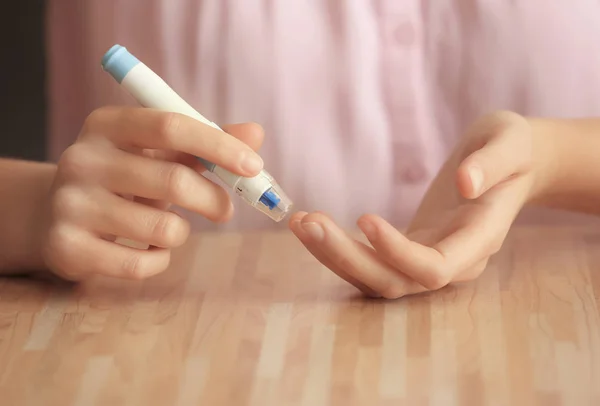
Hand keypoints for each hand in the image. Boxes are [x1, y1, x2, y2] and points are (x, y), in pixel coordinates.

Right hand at [41, 107, 264, 280]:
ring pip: (162, 228)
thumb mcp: (160, 153)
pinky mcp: (65, 247)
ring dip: (182, 232)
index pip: (171, 127)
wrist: (57, 214)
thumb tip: (256, 134)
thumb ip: (207, 142)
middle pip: (173, 180)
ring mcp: (69, 204)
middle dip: (213, 199)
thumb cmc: (127, 177)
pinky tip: (150, 251)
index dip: (219, 146)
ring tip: (170, 227)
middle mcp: (82, 159)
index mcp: (108, 124)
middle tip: (225, 210)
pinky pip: (139, 265)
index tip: (254, 166)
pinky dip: (159, 261)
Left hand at [290, 111, 537, 298]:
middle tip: (308, 222)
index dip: (398, 252)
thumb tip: (465, 183)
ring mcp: (426, 260)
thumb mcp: (511, 142)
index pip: (435, 267)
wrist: (510, 165)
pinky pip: (368, 262)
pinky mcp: (406, 251)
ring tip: (300, 223)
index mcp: (479, 239)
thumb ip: (492, 163)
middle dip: (347, 257)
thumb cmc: (514, 150)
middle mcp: (452, 262)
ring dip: (333, 256)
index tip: (364, 217)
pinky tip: (309, 225)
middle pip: (394, 281)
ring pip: (374, 278)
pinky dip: (336, 249)